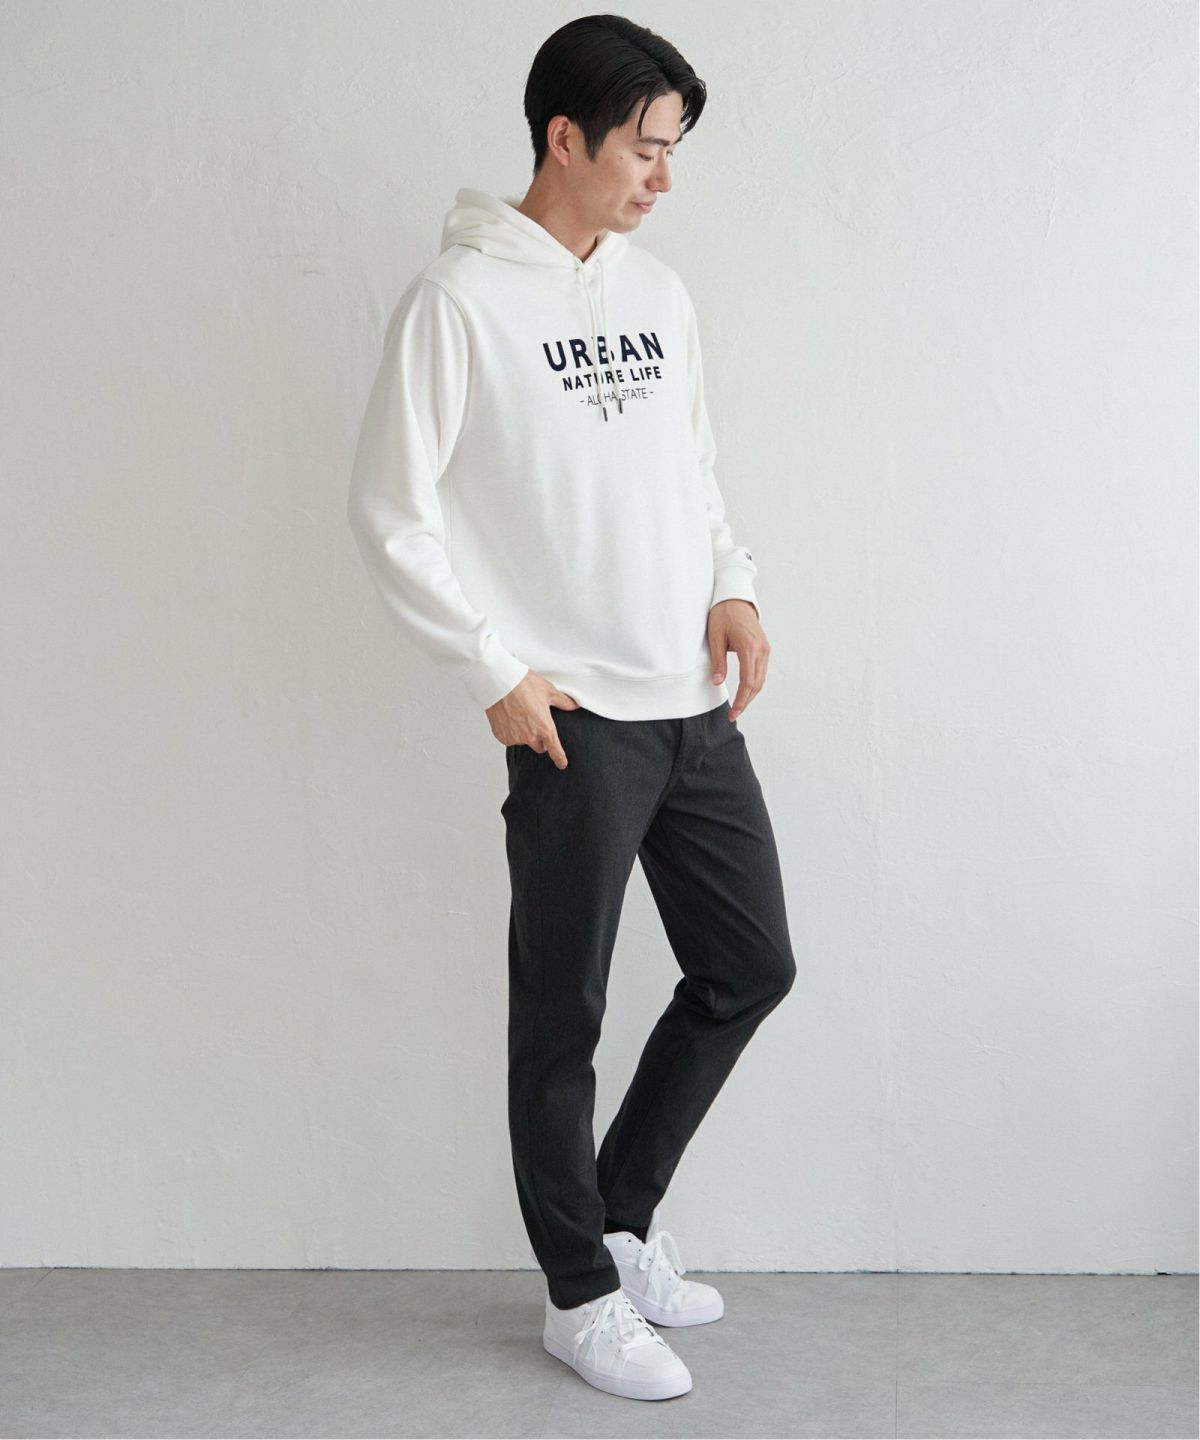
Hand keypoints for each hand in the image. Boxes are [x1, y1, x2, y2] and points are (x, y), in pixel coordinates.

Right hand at [486, 670, 580, 769]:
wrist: (500, 682)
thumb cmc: (524, 684)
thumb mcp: (549, 691)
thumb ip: (563, 702)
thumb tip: (574, 705)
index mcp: (545, 728)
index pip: (555, 750)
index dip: (560, 759)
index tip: (562, 764)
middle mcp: (530, 736)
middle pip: (539, 747)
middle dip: (540, 740)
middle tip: (536, 723)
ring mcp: (515, 738)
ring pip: (523, 741)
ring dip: (524, 733)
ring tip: (520, 714)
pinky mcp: (502, 736)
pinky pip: (510, 738)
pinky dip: (511, 731)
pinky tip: (510, 717)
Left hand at [708, 598, 768, 719]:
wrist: (735, 598)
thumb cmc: (723, 615)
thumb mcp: (715, 638)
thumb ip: (718, 662)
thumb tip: (717, 682)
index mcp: (749, 648)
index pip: (748, 682)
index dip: (741, 701)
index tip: (734, 713)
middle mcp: (762, 650)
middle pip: (757, 685)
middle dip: (746, 702)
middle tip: (734, 714)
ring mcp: (765, 649)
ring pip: (761, 680)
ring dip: (751, 694)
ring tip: (738, 705)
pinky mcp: (765, 648)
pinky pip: (761, 671)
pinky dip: (754, 684)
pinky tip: (745, 691)